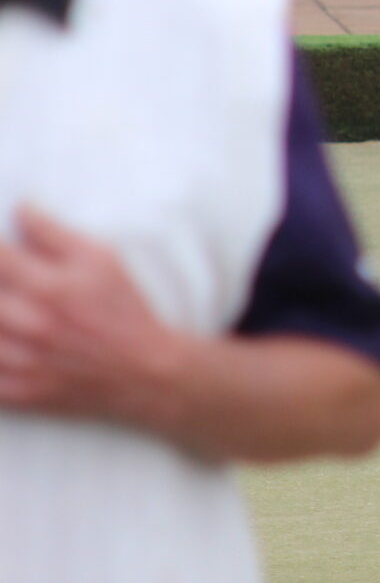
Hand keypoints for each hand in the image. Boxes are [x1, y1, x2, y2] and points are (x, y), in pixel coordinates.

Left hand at [0, 204, 189, 441]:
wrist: (144, 371)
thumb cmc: (124, 310)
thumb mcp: (102, 259)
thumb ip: (54, 233)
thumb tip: (21, 208)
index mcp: (51, 287)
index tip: (1, 249)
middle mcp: (31, 323)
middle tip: (5, 281)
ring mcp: (20, 362)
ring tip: (6, 308)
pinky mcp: (17, 392)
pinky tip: (5, 338)